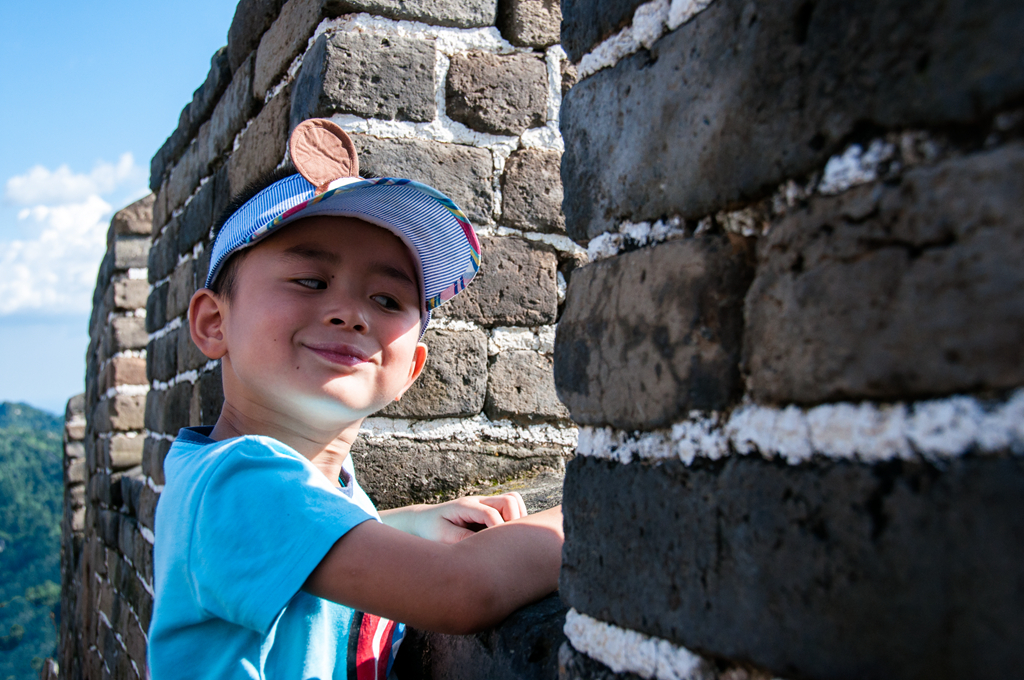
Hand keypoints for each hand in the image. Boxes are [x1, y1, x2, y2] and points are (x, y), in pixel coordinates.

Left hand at [382, 493, 527, 543]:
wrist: (424, 521)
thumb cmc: (430, 529)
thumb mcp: (441, 536)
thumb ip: (462, 539)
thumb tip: (484, 547)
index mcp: (465, 506)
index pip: (491, 513)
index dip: (498, 531)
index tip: (498, 551)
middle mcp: (478, 501)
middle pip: (509, 500)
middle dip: (514, 521)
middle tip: (508, 544)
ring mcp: (485, 503)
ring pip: (514, 501)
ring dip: (518, 518)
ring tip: (510, 540)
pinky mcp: (489, 510)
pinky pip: (512, 508)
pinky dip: (514, 521)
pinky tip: (506, 539)